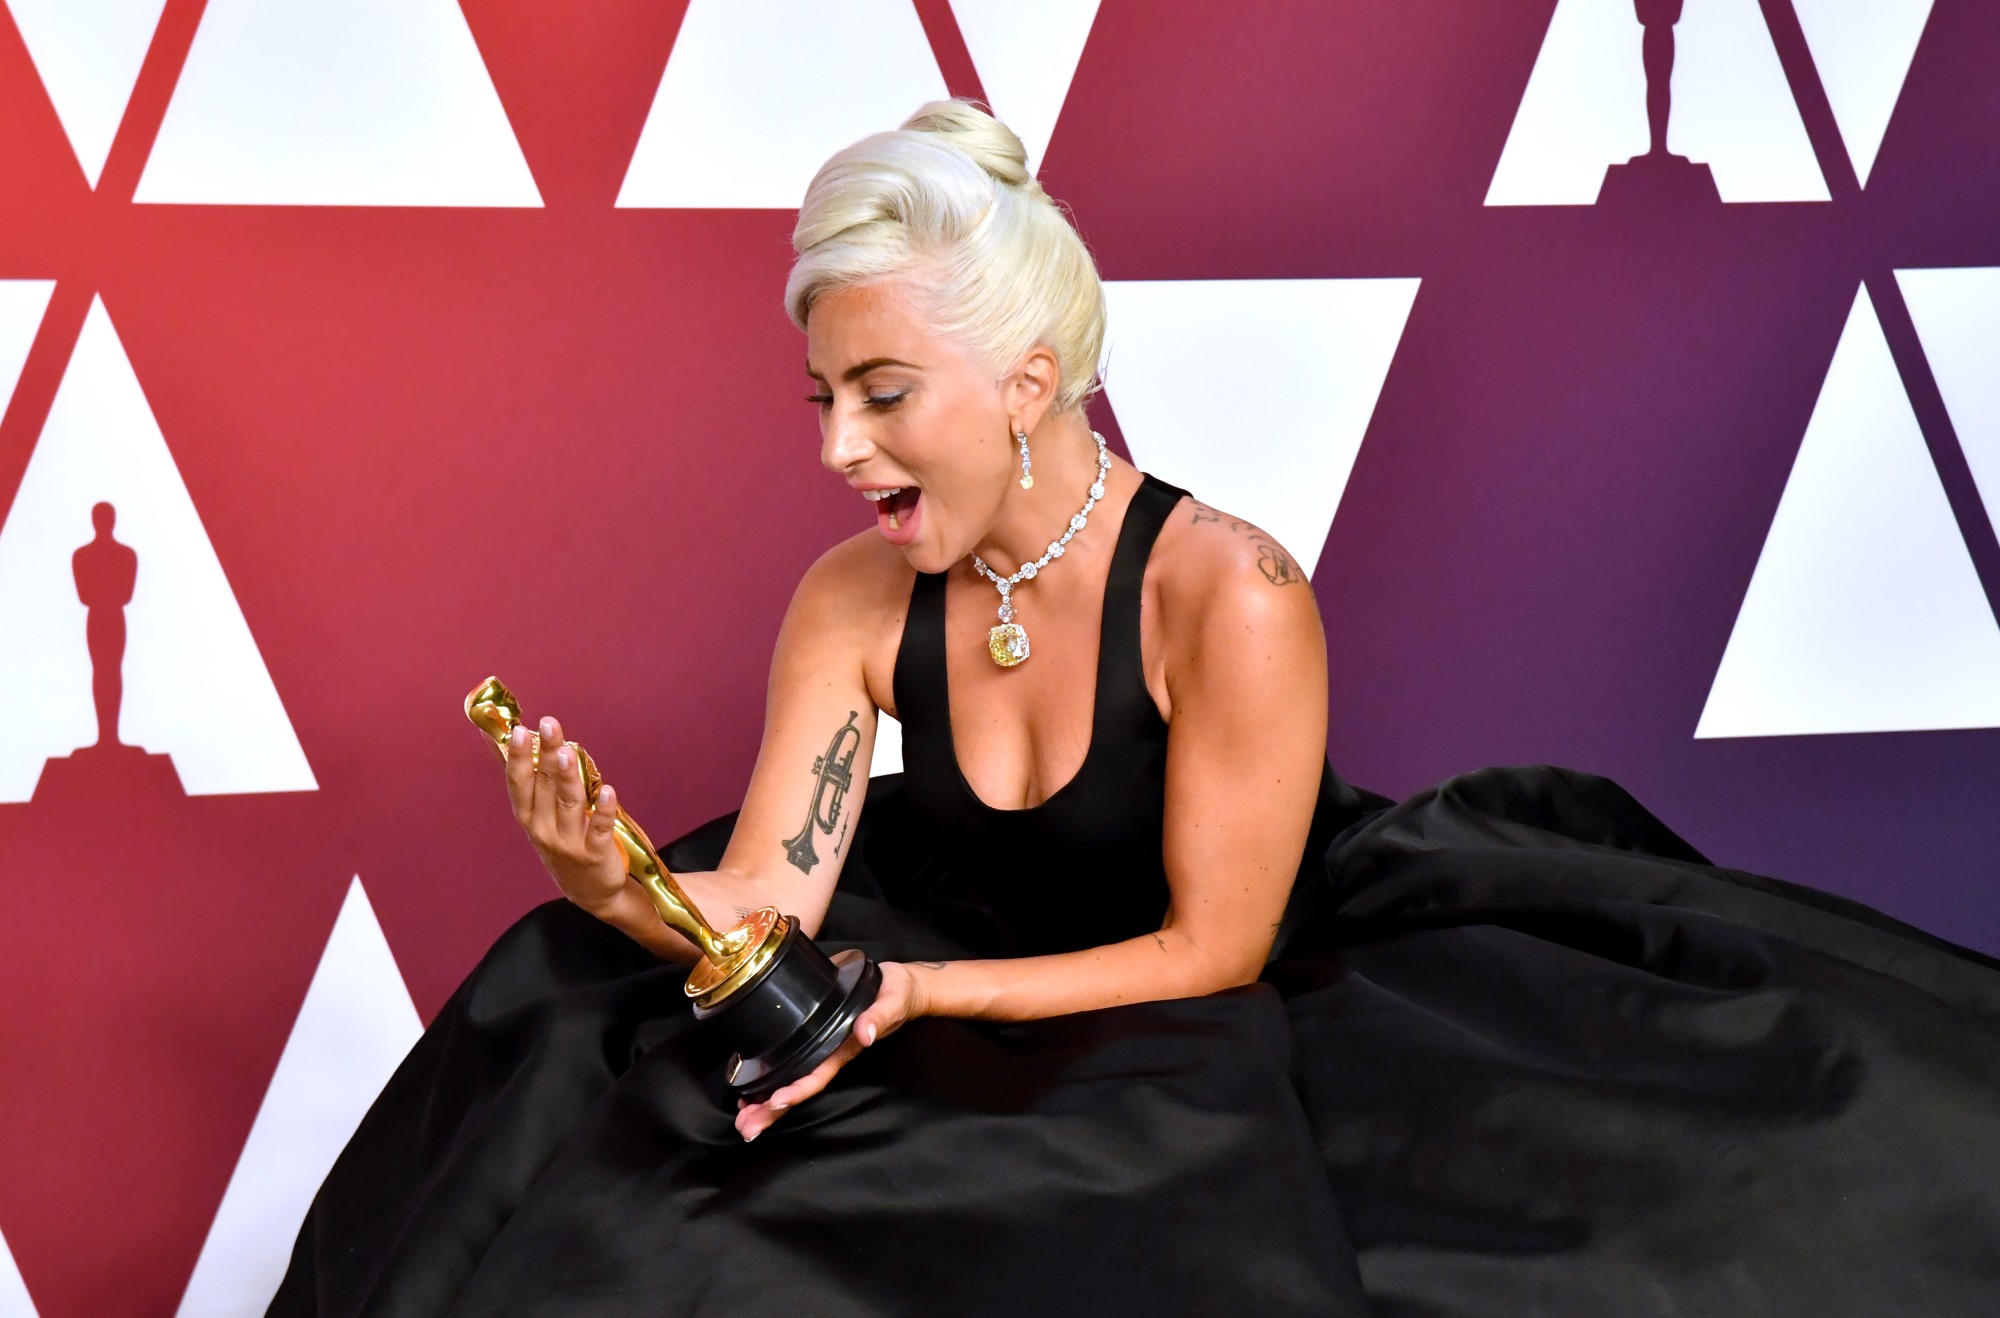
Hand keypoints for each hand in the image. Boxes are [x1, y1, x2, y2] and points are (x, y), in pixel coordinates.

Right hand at [505, 714, 628, 915]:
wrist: (590, 891)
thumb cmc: (560, 842)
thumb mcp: (536, 813)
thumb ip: (520, 774)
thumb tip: (491, 735)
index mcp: (529, 817)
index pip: (519, 784)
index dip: (517, 758)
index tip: (518, 730)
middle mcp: (543, 830)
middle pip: (544, 787)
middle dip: (546, 755)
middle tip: (550, 725)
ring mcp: (569, 843)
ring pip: (568, 805)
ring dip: (567, 778)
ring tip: (567, 752)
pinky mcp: (594, 854)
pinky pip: (599, 829)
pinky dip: (603, 810)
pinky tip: (608, 791)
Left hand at [734, 956, 926, 1140]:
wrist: (901, 987)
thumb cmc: (896, 996)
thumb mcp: (891, 1003)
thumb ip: (878, 1017)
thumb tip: (865, 1033)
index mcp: (844, 1049)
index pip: (818, 1076)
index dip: (797, 1090)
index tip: (775, 1102)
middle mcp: (830, 1055)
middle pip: (799, 1089)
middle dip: (773, 1110)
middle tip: (747, 1127)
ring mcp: (822, 1049)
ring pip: (791, 1081)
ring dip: (766, 1102)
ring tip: (742, 1118)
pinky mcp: (815, 1037)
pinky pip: (791, 1064)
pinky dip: (770, 1079)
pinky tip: (752, 1090)